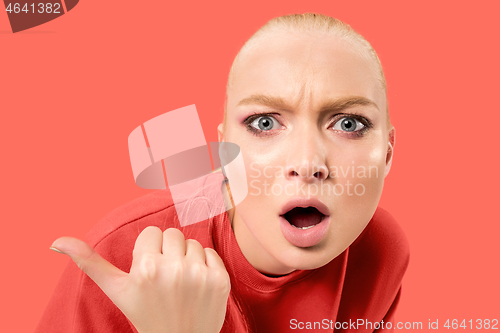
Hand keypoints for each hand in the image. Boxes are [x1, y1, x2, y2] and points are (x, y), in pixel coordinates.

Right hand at [50, 227, 230, 332]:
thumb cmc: (144, 314)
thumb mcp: (116, 290)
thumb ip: (89, 262)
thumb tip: (55, 241)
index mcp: (145, 268)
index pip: (152, 233)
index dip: (149, 251)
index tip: (149, 271)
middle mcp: (173, 269)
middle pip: (172, 233)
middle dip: (167, 251)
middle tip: (164, 276)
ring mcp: (199, 275)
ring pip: (192, 242)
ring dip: (186, 258)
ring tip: (179, 282)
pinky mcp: (220, 280)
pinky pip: (211, 252)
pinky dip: (205, 265)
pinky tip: (196, 285)